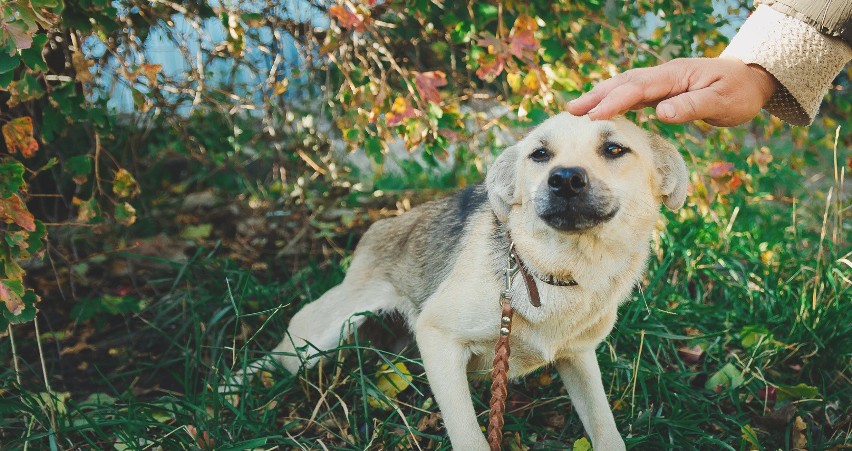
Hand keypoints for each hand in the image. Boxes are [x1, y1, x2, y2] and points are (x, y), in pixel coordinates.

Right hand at [566, 57, 778, 126]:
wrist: (751, 79)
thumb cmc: (739, 93)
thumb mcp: (722, 102)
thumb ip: (692, 106)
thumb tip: (660, 113)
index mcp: (675, 75)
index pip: (638, 87)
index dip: (614, 101)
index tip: (594, 116)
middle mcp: (664, 75)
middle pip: (624, 82)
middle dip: (597, 96)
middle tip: (571, 111)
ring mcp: (662, 81)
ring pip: (625, 86)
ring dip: (600, 96)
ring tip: (576, 110)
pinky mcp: (662, 90)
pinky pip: (633, 93)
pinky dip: (614, 100)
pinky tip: (601, 110)